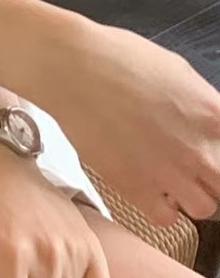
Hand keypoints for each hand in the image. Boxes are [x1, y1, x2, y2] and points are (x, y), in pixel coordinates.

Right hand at [32, 17, 219, 225]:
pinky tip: (150, 189)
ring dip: (192, 195)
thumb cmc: (119, 59)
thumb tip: (207, 120)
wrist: (72, 70)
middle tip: (194, 167)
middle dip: (212, 177)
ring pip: (204, 208)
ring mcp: (169, 172)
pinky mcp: (135, 188)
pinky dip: (162, 209)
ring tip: (172, 179)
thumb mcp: (178, 71)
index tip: (208, 149)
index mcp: (214, 116)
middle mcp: (198, 149)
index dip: (218, 150)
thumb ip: (202, 104)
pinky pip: (166, 219)